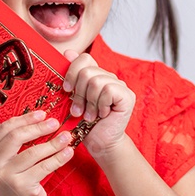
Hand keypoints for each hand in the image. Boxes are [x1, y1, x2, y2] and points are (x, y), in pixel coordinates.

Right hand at [0, 111, 74, 195]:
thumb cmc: (17, 180)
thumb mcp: (10, 161)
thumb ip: (18, 143)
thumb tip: (42, 119)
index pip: (5, 129)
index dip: (25, 119)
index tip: (42, 114)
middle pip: (16, 137)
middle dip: (38, 128)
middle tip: (55, 123)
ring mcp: (6, 176)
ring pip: (33, 152)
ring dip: (53, 143)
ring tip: (67, 137)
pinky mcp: (22, 187)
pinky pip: (44, 167)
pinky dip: (58, 158)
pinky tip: (68, 152)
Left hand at [62, 48, 134, 162]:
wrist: (99, 143)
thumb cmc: (84, 124)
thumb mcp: (71, 99)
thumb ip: (71, 76)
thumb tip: (67, 52)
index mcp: (95, 75)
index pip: (84, 58)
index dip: (72, 72)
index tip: (67, 90)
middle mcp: (109, 77)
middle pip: (87, 71)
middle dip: (78, 94)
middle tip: (78, 110)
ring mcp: (120, 85)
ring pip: (96, 81)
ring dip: (89, 103)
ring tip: (89, 115)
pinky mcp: (128, 96)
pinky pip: (108, 90)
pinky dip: (101, 105)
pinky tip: (102, 114)